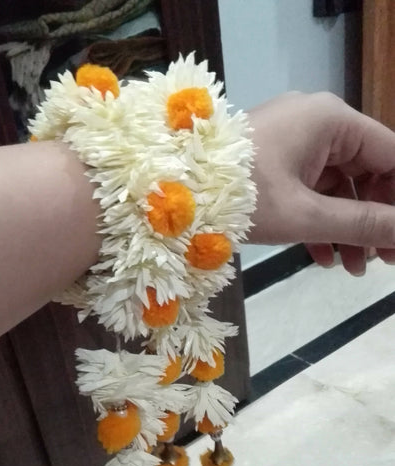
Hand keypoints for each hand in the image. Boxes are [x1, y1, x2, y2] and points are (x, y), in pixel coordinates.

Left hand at [247, 92, 394, 274]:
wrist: (170, 191)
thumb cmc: (241, 196)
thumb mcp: (306, 215)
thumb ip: (362, 224)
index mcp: (331, 121)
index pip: (391, 157)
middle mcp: (315, 123)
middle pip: (366, 173)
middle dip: (374, 220)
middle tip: (383, 261)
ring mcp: (291, 141)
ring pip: (336, 187)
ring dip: (346, 228)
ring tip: (353, 268)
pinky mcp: (272, 161)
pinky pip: (308, 190)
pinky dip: (317, 222)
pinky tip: (321, 257)